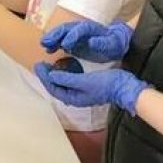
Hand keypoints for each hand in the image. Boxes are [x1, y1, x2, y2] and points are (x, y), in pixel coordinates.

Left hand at [32, 64, 148, 114]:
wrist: (124, 87)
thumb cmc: (105, 84)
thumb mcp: (85, 81)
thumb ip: (67, 79)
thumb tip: (51, 76)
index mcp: (73, 98)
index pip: (54, 88)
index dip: (44, 77)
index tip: (38, 65)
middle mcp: (75, 97)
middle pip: (56, 87)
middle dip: (47, 76)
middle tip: (40, 64)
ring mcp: (81, 93)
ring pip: (62, 84)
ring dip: (54, 75)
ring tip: (48, 65)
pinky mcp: (86, 87)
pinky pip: (70, 81)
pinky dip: (63, 75)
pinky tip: (62, 67)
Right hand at [40, 20, 133, 62]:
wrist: (114, 43)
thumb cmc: (114, 44)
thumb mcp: (112, 45)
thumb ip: (102, 43)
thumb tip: (91, 42)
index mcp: (91, 28)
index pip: (80, 29)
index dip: (72, 36)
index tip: (65, 45)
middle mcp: (81, 29)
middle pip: (66, 28)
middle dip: (56, 34)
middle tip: (46, 42)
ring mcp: (75, 34)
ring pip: (61, 33)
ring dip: (52, 38)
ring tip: (44, 44)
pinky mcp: (72, 41)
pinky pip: (60, 40)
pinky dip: (54, 44)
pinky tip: (48, 50)